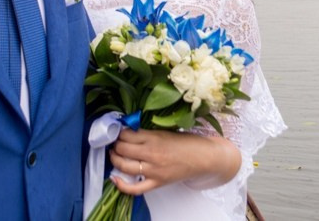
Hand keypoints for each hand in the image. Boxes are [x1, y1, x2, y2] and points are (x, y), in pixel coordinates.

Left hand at [108, 129, 240, 194]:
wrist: (204, 157)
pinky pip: (135, 188)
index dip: (118, 132)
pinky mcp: (157, 182)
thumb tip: (128, 131)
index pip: (127, 134)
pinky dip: (122, 185)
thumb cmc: (187, 143)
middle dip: (115, 144)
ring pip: (124, 165)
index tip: (116, 131)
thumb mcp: (166, 131)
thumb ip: (148, 133)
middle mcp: (151, 153)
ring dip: (115, 159)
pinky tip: (114, 178)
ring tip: (114, 154)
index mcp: (154, 137)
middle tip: (114, 142)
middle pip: (122, 148)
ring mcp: (154, 170)